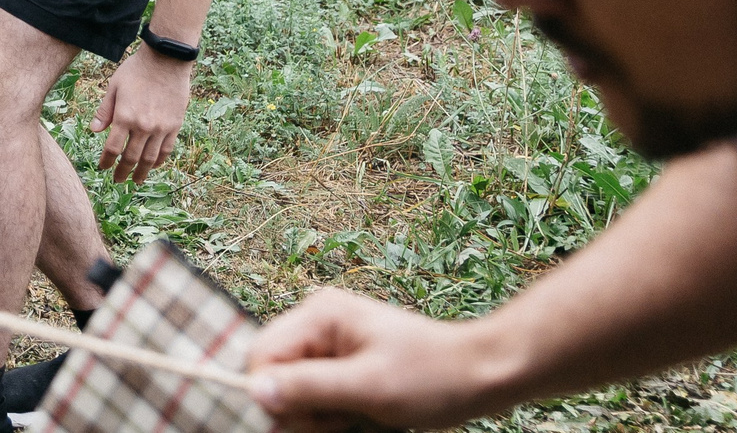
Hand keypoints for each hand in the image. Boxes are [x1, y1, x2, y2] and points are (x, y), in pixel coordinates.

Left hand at [93, 43, 193, 182]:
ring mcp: (161, 128)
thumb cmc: (136, 70)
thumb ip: (104, 111)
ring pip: (150, 158)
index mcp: (124, 117)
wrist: (166, 61)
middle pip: (131, 157)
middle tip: (118, 181)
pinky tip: (153, 165)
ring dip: (141, 172)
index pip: (113, 148)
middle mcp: (143, 127)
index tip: (103, 168)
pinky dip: (159, 161)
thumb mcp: (114, 87)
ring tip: (135, 180)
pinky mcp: (175, 126)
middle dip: (123, 172)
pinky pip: (167, 150)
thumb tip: (93, 131)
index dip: (107, 161)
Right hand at [249, 288, 507, 430]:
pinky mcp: (344, 363)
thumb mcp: (369, 387)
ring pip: (295, 389)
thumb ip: (309, 387)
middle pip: (275, 374)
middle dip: (303, 408)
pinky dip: (334, 414)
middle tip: (345, 419)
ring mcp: (331, 342)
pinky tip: (361, 416)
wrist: (483, 374)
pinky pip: (317, 394)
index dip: (274, 395)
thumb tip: (253, 391)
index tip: (312, 421)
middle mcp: (317, 323)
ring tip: (359, 417)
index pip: (262, 356)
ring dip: (320, 415)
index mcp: (319, 316)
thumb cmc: (433, 377)